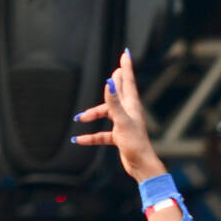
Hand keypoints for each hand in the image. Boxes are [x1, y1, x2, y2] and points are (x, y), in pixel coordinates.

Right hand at [71, 49, 165, 182]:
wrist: (141, 166)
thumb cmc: (135, 144)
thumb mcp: (122, 121)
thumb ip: (114, 101)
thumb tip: (108, 81)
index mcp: (131, 105)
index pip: (127, 81)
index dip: (126, 67)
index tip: (125, 54)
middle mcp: (129, 113)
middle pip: (117, 94)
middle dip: (113, 83)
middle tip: (115, 71)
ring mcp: (124, 125)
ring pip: (106, 114)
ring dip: (93, 114)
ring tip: (80, 118)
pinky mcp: (120, 137)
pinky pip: (102, 134)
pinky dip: (91, 136)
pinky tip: (79, 139)